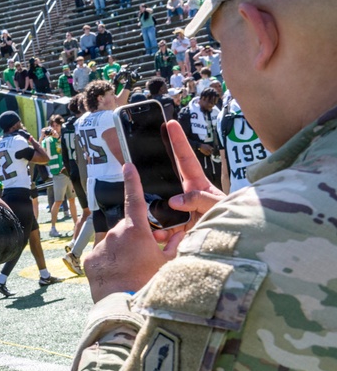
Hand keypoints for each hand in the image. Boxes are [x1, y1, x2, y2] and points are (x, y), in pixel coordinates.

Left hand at [84, 163, 184, 301]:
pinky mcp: (90, 259)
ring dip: (122, 250)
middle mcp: (115, 234)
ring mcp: (101, 246)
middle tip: (144, 255)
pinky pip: (102, 255)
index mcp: (136, 231)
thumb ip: (172, 245)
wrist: (126, 306)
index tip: (128, 166)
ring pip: (114, 242)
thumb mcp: (167, 263)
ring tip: (131, 270)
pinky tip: (117, 274)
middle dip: (135, 237)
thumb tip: (178, 234)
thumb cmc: (150, 283)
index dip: (132, 182)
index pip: (135, 200)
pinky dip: (110, 261)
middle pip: (126, 229)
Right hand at [152, 120, 225, 242]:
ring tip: (153, 222)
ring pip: (160, 208)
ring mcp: (181, 212)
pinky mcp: (178, 228)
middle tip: (139, 161)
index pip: (186, 159)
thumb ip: (200, 200)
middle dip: (154, 175)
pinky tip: (159, 237)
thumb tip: (176, 200)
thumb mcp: (219, 206)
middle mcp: (187, 196)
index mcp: (199, 185)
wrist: (230, 245)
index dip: (179, 141)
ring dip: (154, 215)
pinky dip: (160, 234)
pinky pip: (164, 229)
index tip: (171, 124)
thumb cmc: (232, 219)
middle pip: (167, 181)